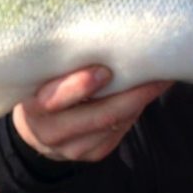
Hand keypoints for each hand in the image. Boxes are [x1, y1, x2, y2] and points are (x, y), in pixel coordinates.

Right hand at [12, 66, 172, 162]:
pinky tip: (145, 94)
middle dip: (130, 95)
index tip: (105, 70)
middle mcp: (50, 133)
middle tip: (153, 72)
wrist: (37, 127)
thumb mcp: (42, 75)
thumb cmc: (43, 86)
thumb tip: (103, 38)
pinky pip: (119, 132)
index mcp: (34, 107)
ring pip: (114, 125)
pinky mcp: (92, 154)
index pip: (55, 100)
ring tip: (159, 79)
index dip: (81, 86)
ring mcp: (72, 149)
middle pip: (98, 116)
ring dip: (139, 101)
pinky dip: (134, 111)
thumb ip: (64, 65)